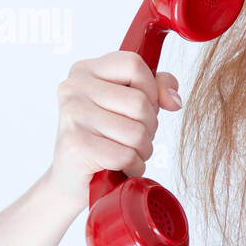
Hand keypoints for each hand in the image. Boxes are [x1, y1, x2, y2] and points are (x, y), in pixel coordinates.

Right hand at [47, 51, 183, 211]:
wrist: (74, 180)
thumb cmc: (105, 139)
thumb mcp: (131, 105)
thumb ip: (156, 89)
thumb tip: (173, 99)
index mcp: (85, 70)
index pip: (134, 64)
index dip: (151, 89)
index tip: (144, 107)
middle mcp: (73, 88)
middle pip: (139, 102)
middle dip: (148, 127)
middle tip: (132, 138)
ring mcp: (72, 115)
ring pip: (137, 132)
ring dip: (142, 150)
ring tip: (126, 153)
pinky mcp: (75, 145)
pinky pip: (126, 155)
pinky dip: (132, 166)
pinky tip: (119, 167)